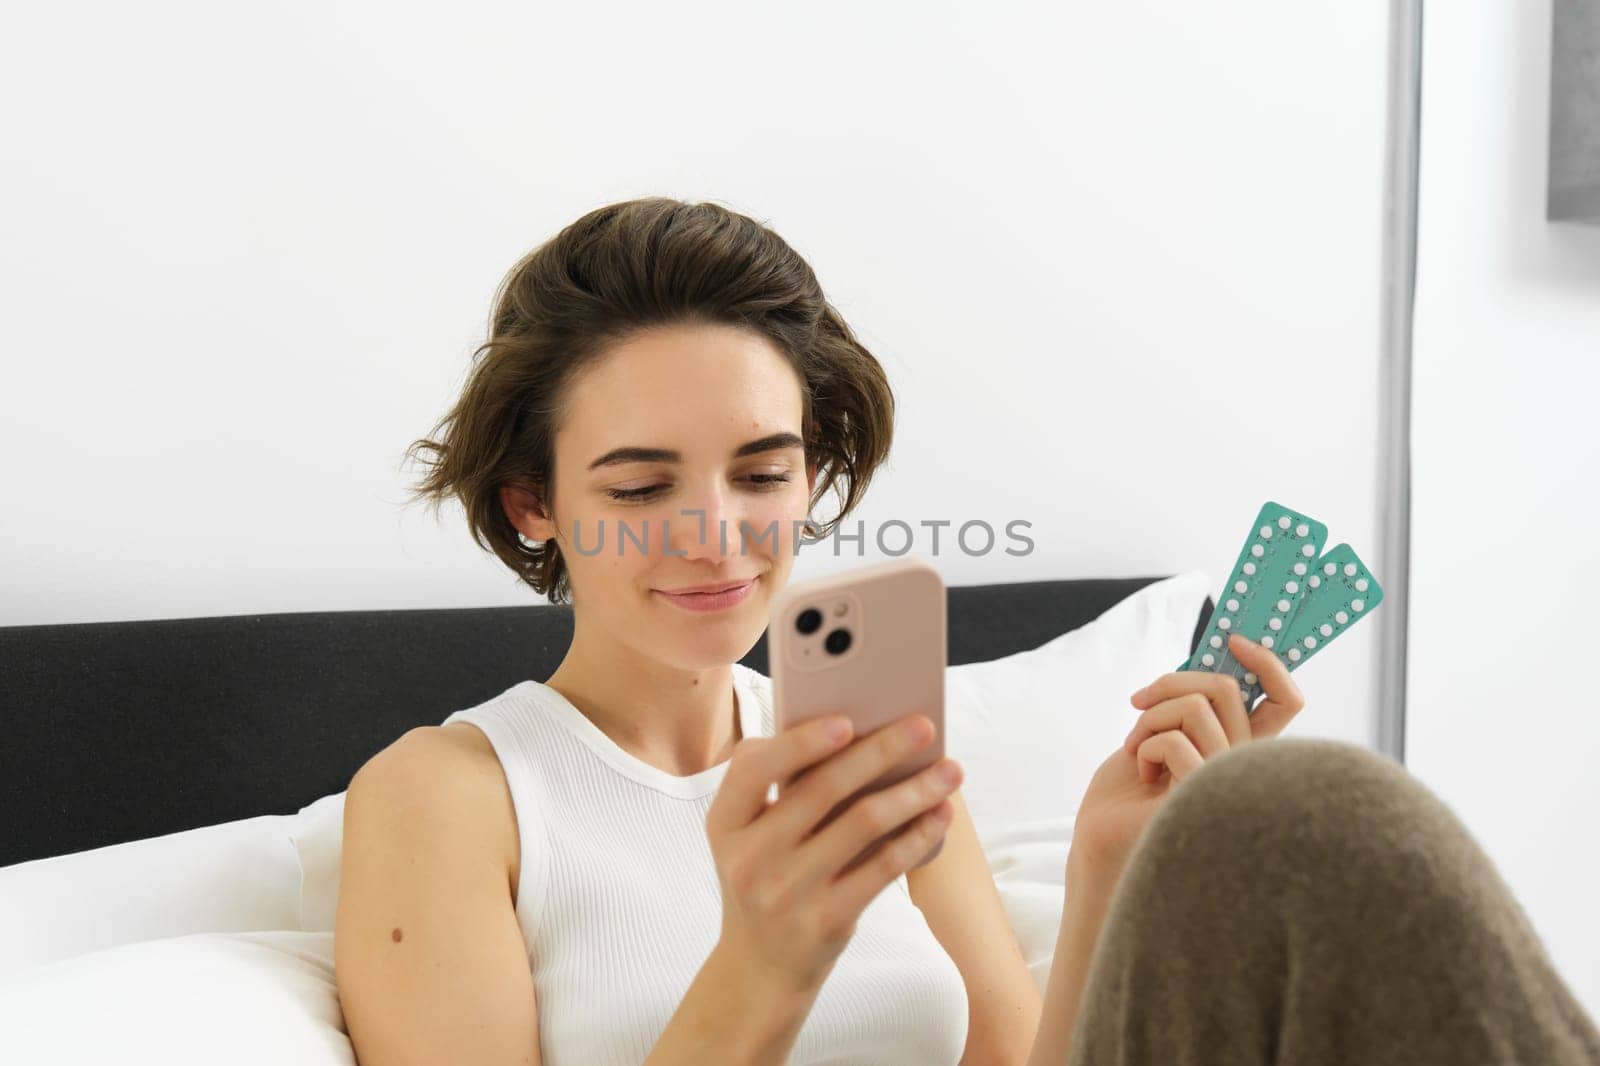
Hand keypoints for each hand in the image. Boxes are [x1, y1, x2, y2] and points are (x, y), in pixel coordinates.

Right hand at [704, 711, 961, 994]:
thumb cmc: (764, 875)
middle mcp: (750, 857)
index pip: (753, 769)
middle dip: (881, 750)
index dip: (801, 742)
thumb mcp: (746, 835)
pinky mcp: (826, 919)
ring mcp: (787, 892)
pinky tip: (940, 815)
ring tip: (949, 770)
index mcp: (726, 822)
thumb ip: (777, 787)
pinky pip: (884, 867)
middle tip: (924, 726)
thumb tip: (856, 732)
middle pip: (824, 788)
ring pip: (864, 823)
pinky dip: (918, 836)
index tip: (848, 721)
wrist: (759, 964)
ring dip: (914, 791)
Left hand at [1067, 633, 1305, 886]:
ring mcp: (1229, 786)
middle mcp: (1247, 768)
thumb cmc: (1128, 790)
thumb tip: (1214, 655)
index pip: (1286, 701)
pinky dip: (1144, 745)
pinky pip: (1175, 742)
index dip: (1268, 663)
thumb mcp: (1163, 731)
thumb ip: (1194, 703)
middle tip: (1140, 702)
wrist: (1100, 839)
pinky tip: (1140, 774)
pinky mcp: (1201, 800)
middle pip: (1226, 688)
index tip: (1233, 639)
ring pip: (1193, 709)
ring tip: (1136, 749)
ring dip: (1148, 719)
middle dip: (1171, 683)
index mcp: (1243, 749)